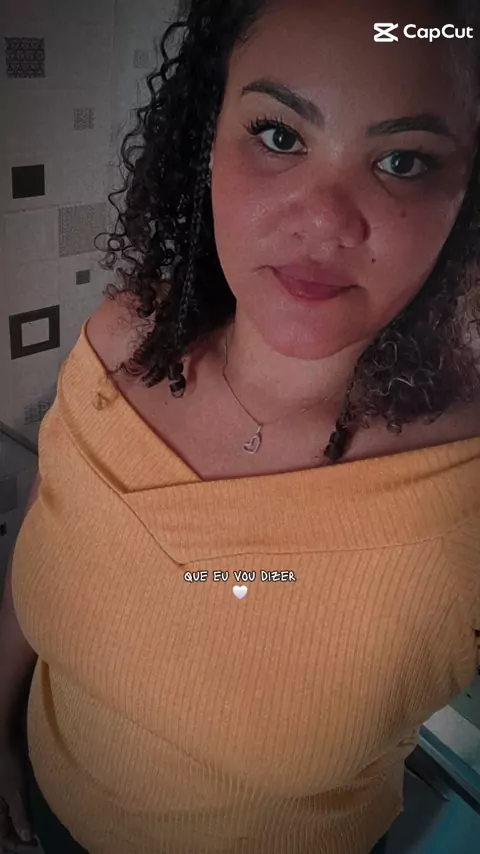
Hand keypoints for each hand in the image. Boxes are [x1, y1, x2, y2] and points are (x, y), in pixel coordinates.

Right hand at [0, 737, 37, 851]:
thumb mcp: (16, 791)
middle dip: (15, 840)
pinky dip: (14, 817)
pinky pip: (4, 812)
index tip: (34, 847)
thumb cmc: (8, 764)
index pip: (1, 841)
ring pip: (3, 822)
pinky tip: (25, 816)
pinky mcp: (1, 791)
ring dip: (15, 830)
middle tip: (34, 843)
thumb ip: (20, 815)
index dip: (16, 846)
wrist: (3, 739)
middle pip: (1, 833)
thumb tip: (27, 838)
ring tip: (32, 833)